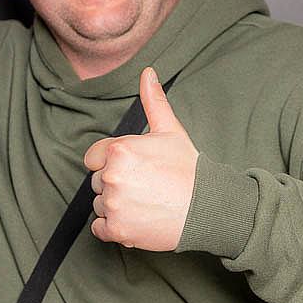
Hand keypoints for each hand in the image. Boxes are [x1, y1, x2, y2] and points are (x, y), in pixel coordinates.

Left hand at [84, 67, 198, 250]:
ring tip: (145, 202)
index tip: (135, 170)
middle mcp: (111, 176)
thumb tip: (147, 73)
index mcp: (119, 150)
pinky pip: (100, 228)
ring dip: (116, 206)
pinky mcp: (117, 230)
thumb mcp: (170, 131)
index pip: (94, 158)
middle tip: (146, 187)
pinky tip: (138, 219)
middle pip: (97, 182)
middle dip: (116, 184)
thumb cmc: (189, 169)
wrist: (208, 208)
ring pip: (99, 205)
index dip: (113, 163)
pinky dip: (115, 227)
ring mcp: (113, 205)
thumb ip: (153, 101)